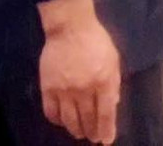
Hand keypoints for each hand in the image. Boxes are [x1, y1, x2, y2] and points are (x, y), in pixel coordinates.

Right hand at [37, 0, 120, 144]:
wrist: (70, 27)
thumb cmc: (97, 40)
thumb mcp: (114, 59)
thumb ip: (114, 82)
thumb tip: (114, 103)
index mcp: (104, 81)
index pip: (106, 112)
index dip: (107, 129)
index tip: (107, 140)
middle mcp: (84, 89)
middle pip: (88, 118)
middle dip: (92, 131)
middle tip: (94, 138)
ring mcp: (64, 90)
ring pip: (69, 118)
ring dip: (75, 129)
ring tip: (80, 134)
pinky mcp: (48, 88)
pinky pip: (51, 111)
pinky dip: (57, 120)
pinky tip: (62, 122)